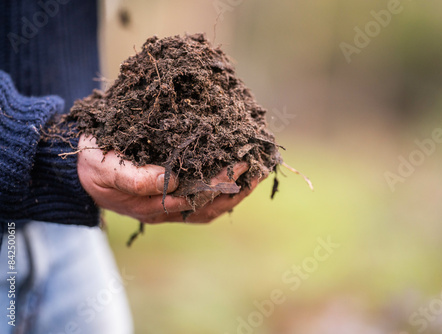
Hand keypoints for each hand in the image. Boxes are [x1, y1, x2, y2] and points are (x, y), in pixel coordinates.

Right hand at [77, 135, 264, 223]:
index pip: (195, 198)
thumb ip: (133, 177)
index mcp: (152, 206)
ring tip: (256, 172)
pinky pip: (202, 198)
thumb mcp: (104, 169)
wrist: (81, 167)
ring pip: (209, 205)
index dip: (220, 183)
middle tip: (259, 166)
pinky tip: (236, 176)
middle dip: (236, 187)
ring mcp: (169, 204)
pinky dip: (222, 188)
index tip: (240, 163)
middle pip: (209, 205)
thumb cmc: (92, 166)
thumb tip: (172, 182)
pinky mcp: (170, 193)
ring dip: (235, 191)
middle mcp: (166, 209)